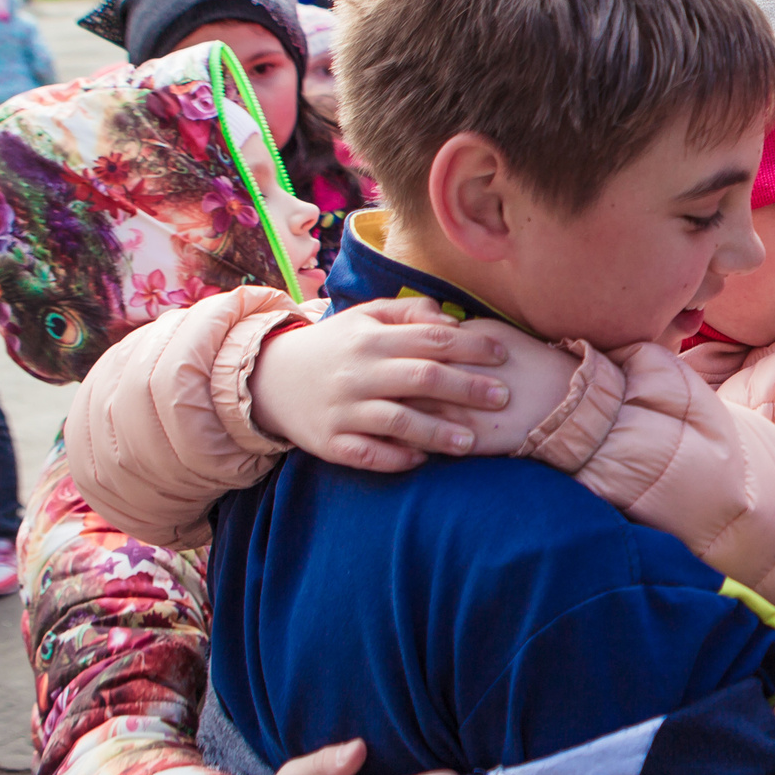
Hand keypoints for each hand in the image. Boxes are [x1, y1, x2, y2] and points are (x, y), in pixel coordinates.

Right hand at [249, 299, 514, 472]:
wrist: (270, 379)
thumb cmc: (335, 347)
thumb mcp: (364, 317)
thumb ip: (409, 313)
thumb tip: (453, 319)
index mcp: (371, 338)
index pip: (431, 339)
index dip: (471, 347)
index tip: (504, 355)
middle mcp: (358, 373)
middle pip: (422, 378)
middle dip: (467, 388)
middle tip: (503, 397)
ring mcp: (343, 410)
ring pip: (398, 421)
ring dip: (438, 432)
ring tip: (471, 443)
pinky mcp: (329, 442)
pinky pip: (367, 454)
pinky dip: (395, 459)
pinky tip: (422, 461)